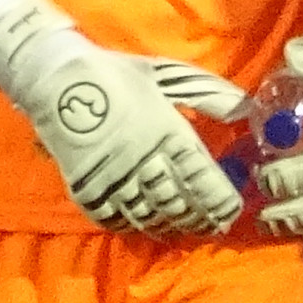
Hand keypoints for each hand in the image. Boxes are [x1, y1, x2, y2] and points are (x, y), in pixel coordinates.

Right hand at [0, 0, 246, 233]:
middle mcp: (142, 161)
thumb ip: (209, 95)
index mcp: (166, 132)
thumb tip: (246, 111)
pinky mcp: (86, 189)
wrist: (56, 78)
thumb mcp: (169, 76)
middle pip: (179, 203)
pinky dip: (135, 226)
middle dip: (201, 218)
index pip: (202, 179)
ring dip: (172, 226)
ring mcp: (112, 178)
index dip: (221, 201)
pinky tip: (149, 225)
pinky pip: (115, 219)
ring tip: (186, 228)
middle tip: (214, 225)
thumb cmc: (118, 74)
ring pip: (150, 216)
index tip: (233, 210)